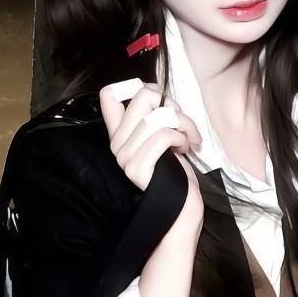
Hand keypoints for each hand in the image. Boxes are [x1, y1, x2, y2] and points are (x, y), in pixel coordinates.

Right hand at [99, 79, 203, 226]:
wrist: (182, 211)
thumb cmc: (178, 174)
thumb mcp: (167, 139)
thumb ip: (156, 116)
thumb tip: (149, 87)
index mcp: (122, 135)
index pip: (109, 96)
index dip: (135, 85)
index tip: (156, 99)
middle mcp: (118, 145)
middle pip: (145, 95)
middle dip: (173, 104)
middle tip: (182, 124)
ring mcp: (125, 157)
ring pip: (159, 116)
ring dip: (184, 124)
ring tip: (187, 140)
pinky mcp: (136, 168)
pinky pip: (164, 135)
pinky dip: (182, 137)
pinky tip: (185, 149)